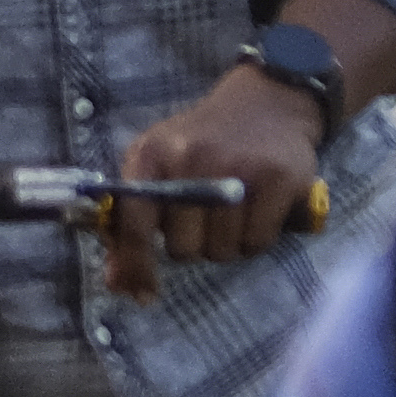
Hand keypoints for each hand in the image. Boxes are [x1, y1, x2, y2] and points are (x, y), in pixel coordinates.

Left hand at [105, 66, 331, 302]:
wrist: (266, 103)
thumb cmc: (202, 143)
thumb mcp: (157, 166)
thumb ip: (130, 224)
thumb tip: (117, 284)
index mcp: (150, 154)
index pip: (133, 223)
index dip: (137, 264)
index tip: (144, 293)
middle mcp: (191, 157)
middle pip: (183, 249)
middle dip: (193, 245)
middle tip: (204, 220)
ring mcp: (237, 167)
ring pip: (222, 251)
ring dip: (226, 244)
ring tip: (231, 213)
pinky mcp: (278, 178)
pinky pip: (257, 243)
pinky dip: (256, 239)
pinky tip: (257, 213)